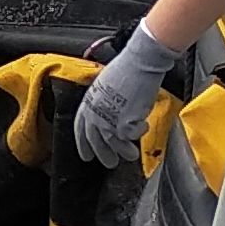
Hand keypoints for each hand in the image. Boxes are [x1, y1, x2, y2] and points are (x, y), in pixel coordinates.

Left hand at [72, 24, 179, 171]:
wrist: (139, 62)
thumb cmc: (126, 68)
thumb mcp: (105, 84)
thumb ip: (104, 101)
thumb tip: (109, 111)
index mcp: (88, 102)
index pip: (80, 129)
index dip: (83, 144)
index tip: (86, 155)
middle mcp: (95, 113)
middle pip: (96, 142)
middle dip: (103, 155)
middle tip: (111, 162)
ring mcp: (109, 120)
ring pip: (114, 144)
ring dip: (124, 152)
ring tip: (131, 155)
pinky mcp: (125, 123)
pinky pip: (132, 136)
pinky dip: (139, 134)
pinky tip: (144, 128)